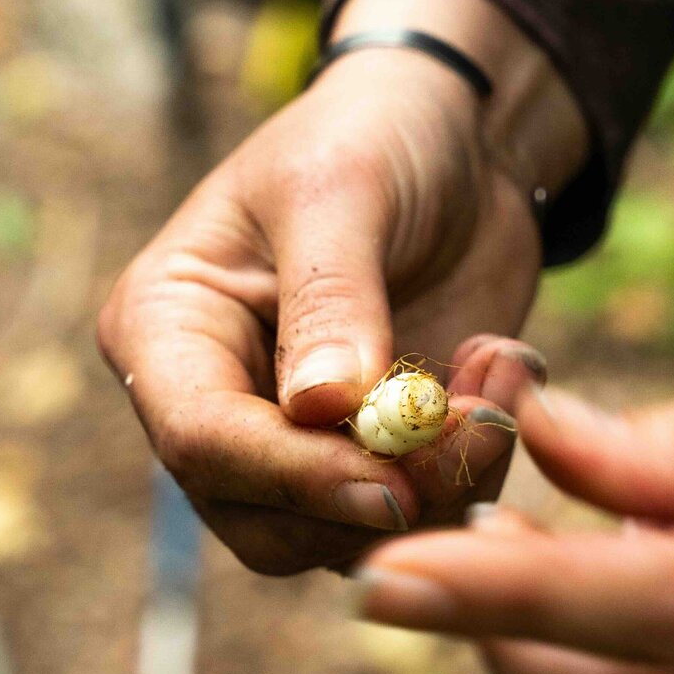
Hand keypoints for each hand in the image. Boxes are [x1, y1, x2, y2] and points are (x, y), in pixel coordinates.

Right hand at [98, 46, 543, 573]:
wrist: (458, 139)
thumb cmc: (373, 136)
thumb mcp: (342, 188)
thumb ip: (331, 298)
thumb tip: (320, 410)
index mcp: (167, 331)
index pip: (201, 441)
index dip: (293, 475)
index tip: (391, 478)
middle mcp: (218, 403)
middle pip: (266, 524)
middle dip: (378, 495)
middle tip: (476, 424)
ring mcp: (298, 443)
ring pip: (348, 537)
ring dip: (444, 482)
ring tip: (501, 372)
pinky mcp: (378, 457)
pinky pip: (421, 515)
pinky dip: (478, 469)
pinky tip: (506, 377)